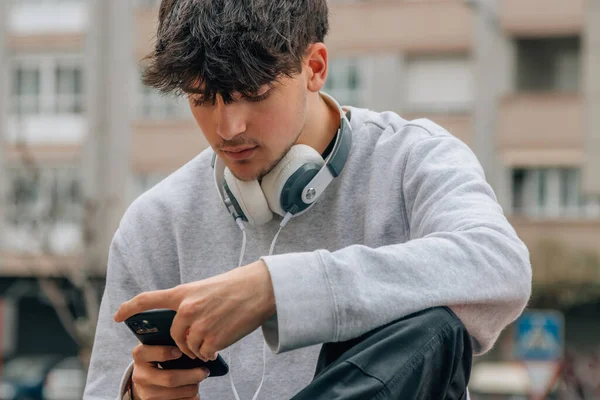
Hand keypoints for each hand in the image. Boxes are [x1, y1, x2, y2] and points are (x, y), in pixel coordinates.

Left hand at [115, 260, 275, 361]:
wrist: (260, 288)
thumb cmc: (236, 286)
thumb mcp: (206, 288)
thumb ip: (191, 303)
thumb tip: (184, 323)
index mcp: (183, 292)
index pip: (148, 299)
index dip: (129, 309)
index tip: (117, 316)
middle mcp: (187, 309)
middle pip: (173, 335)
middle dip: (183, 341)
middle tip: (196, 340)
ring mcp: (199, 325)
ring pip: (189, 347)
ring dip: (199, 348)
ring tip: (214, 338)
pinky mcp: (213, 339)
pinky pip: (204, 353)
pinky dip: (210, 352)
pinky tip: (220, 343)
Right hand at [130, 344, 208, 399]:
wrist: (147, 379)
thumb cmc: (159, 357)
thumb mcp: (158, 346)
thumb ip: (170, 342)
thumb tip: (191, 344)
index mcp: (140, 356)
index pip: (147, 353)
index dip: (164, 353)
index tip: (179, 352)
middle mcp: (140, 376)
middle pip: (170, 379)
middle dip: (192, 375)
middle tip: (204, 371)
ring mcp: (146, 393)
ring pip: (179, 393)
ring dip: (194, 386)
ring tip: (198, 379)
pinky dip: (191, 396)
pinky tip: (191, 388)